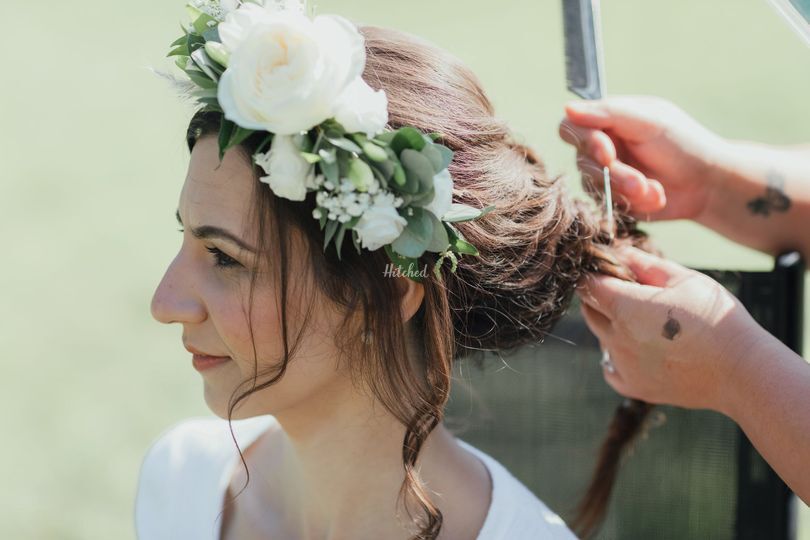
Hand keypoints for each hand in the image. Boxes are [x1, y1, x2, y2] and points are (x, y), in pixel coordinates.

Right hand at [559, 95, 730, 220]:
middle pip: (582, 160)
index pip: (572, 127)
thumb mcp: (647, 121)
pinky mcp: (614, 199)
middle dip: (614, 173)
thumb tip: (567, 108)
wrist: (708, 183)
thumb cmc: (683, 143)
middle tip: (639, 180)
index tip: (607, 151)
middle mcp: (603, 147)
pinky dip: (633, 202)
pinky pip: (608, 204)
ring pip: (593, 185)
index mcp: (608, 121)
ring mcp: (606, 175)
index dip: (583, 141)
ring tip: (652, 189)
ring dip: (624, 188)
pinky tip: (656, 196)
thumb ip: (608, 113)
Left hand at [576, 246, 766, 413]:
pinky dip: (616, 357)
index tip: (610, 272)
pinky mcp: (634, 387)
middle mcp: (616, 337)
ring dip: (611, 326)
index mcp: (625, 307)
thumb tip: (621, 253)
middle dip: (601, 297)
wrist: (742, 370)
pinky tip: (637, 349)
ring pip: (601, 337)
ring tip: (645, 322)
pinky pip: (610, 368)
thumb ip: (646, 264)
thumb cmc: (716, 318)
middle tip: (629, 293)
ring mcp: (623, 365)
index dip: (595, 275)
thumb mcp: (684, 279)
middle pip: (590, 311)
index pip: (588, 285)